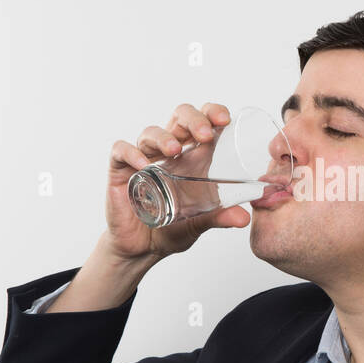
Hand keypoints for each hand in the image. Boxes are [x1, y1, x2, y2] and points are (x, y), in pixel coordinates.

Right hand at [105, 102, 250, 261]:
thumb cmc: (172, 230)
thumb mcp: (199, 223)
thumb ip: (219, 217)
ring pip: (151, 133)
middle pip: (178, 118)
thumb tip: (244, 218)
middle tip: (205, 134)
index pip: (202, 121)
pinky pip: (121, 151)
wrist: (142, 250)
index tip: (225, 119)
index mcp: (191, 157)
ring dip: (164, 137)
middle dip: (193, 119)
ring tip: (174, 150)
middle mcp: (168, 152)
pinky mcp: (120, 171)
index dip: (211, 112)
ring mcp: (143, 159)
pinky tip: (144, 165)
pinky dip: (132, 153)